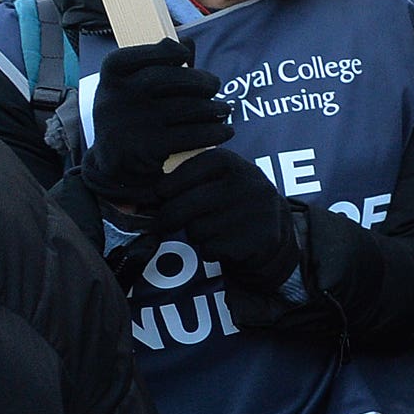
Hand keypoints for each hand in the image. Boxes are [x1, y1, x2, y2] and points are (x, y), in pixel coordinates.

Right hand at [80, 42, 230, 209]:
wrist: (116, 170)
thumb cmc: (133, 120)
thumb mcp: (134, 91)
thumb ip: (158, 66)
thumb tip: (186, 41)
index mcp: (110, 78)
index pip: (138, 54)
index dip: (165, 51)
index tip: (184, 54)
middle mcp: (114, 98)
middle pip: (169, 78)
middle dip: (200, 80)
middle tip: (215, 85)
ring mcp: (129, 124)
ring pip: (186, 106)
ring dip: (213, 108)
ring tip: (224, 110)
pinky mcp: (146, 149)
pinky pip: (190, 134)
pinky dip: (213, 132)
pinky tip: (224, 131)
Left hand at [153, 149, 297, 291]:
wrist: (273, 233)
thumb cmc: (232, 205)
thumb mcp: (220, 181)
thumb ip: (190, 180)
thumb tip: (140, 195)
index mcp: (234, 164)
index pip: (192, 168)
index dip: (171, 184)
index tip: (163, 193)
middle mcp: (247, 183)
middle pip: (187, 204)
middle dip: (171, 216)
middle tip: (166, 221)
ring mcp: (254, 211)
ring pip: (197, 229)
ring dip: (196, 234)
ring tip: (211, 229)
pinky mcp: (256, 239)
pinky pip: (212, 248)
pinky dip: (211, 250)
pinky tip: (224, 244)